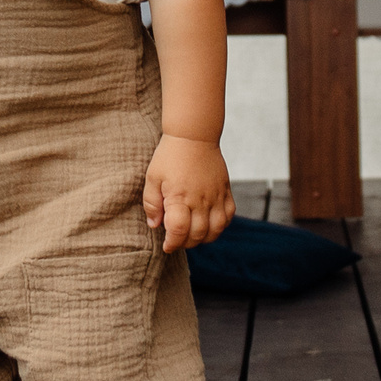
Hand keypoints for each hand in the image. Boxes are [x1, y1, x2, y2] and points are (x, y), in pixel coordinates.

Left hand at [144, 135, 234, 253]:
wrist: (194, 135)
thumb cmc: (169, 156)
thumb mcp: (152, 178)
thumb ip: (151, 203)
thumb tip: (155, 225)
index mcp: (179, 196)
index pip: (179, 230)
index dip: (172, 243)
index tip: (167, 245)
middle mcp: (200, 199)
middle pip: (197, 234)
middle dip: (185, 243)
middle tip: (177, 239)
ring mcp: (216, 196)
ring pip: (216, 230)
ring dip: (204, 238)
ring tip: (192, 234)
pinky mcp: (225, 191)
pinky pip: (228, 216)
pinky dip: (220, 226)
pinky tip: (208, 224)